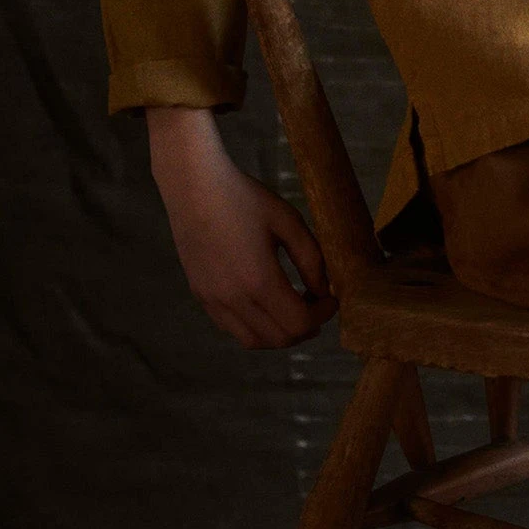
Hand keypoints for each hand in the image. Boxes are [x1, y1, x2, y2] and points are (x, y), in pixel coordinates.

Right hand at [147, 107, 338, 348]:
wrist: (195, 187)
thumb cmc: (246, 198)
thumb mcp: (288, 221)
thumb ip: (311, 259)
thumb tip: (323, 289)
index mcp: (259, 280)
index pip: (298, 323)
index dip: (323, 315)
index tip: (333, 299)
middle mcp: (233, 300)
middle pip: (279, 338)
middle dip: (306, 328)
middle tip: (319, 306)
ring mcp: (213, 301)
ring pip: (253, 340)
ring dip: (280, 333)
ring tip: (295, 308)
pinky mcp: (201, 295)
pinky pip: (232, 327)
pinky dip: (256, 326)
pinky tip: (267, 303)